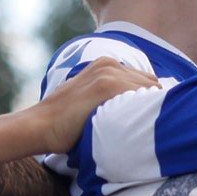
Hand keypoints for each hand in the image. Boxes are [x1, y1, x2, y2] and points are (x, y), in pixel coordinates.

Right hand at [32, 58, 159, 151]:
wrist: (42, 125)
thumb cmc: (65, 120)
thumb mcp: (90, 97)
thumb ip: (113, 94)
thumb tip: (139, 109)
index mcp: (107, 64)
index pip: (146, 81)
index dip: (150, 102)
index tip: (147, 120)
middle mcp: (110, 64)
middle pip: (152, 85)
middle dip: (153, 105)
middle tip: (148, 128)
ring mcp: (109, 73)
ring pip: (150, 92)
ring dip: (150, 111)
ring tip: (143, 131)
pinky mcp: (107, 86)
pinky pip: (141, 98)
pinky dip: (144, 114)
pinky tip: (138, 130)